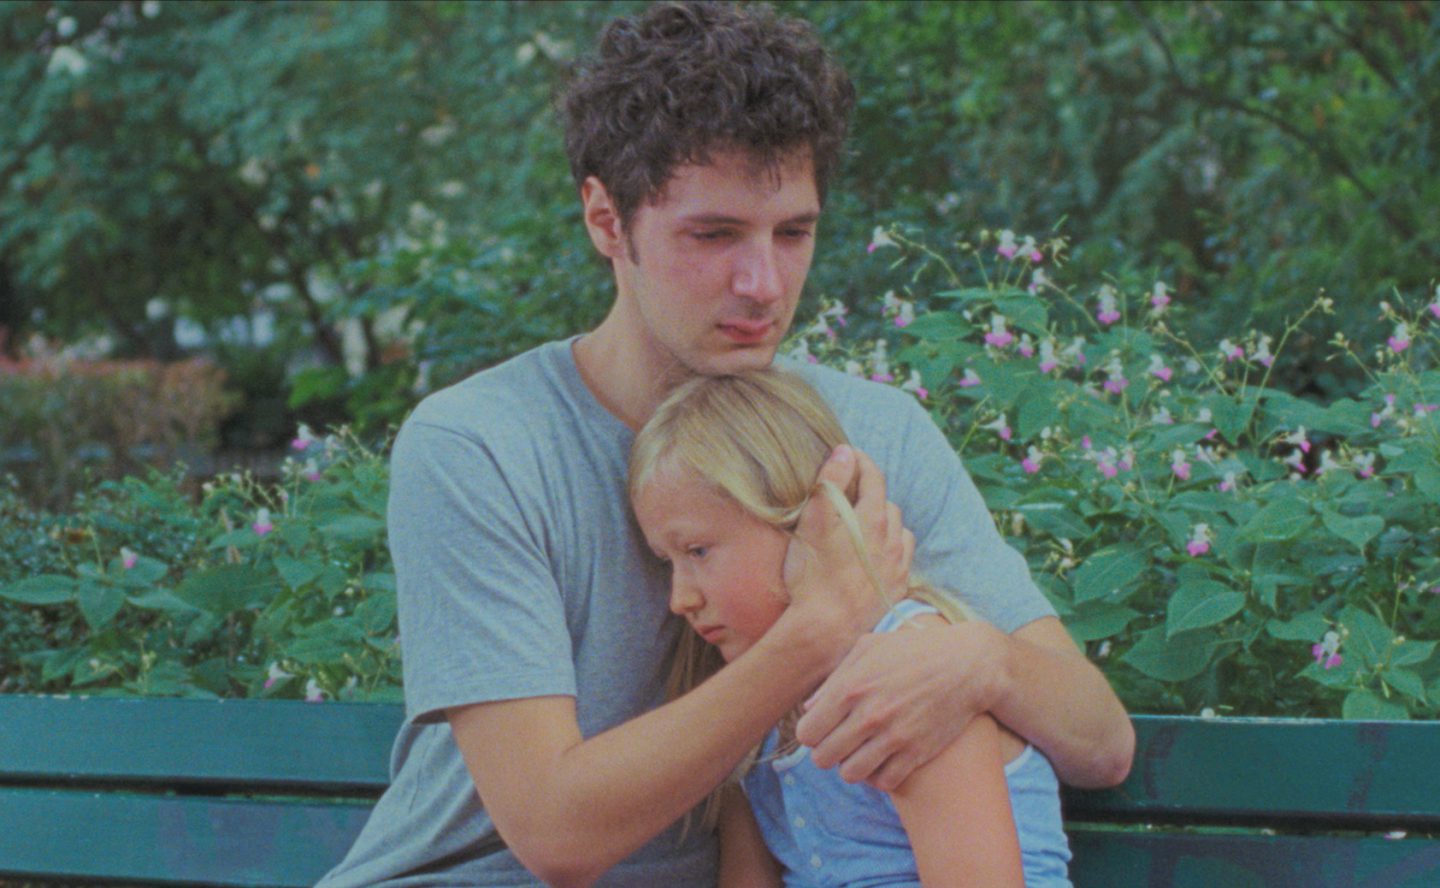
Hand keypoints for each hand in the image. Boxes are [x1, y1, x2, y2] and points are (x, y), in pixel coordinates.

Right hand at [782, 446, 913, 656]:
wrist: (826, 628)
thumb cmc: (813, 574)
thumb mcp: (813, 521)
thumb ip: (830, 482)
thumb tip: (846, 452)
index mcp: (872, 517)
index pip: (874, 476)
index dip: (861, 462)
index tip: (850, 456)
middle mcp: (892, 538)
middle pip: (887, 503)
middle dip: (871, 494)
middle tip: (849, 497)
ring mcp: (897, 565)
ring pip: (899, 531)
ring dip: (885, 523)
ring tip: (864, 528)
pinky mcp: (896, 588)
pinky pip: (902, 559)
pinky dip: (892, 550)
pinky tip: (876, 557)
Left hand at [795, 619, 1011, 791]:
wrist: (967, 666)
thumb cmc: (913, 651)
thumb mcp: (868, 649)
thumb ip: (834, 678)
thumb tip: (809, 708)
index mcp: (850, 687)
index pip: (807, 732)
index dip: (812, 733)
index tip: (823, 728)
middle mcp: (869, 715)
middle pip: (823, 758)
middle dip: (827, 752)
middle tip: (841, 742)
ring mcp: (893, 737)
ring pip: (850, 774)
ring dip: (851, 766)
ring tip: (861, 752)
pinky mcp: (917, 753)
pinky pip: (883, 782)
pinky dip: (879, 775)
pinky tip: (883, 759)